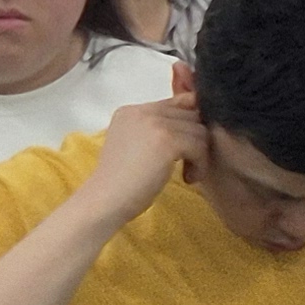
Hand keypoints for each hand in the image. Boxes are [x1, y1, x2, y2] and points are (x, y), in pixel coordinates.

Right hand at [87, 88, 210, 228]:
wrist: (104, 201)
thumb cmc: (122, 181)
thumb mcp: (136, 145)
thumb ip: (158, 129)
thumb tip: (195, 118)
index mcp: (131, 111)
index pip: (176, 103)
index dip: (187, 125)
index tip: (186, 148)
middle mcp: (141, 111)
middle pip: (191, 115)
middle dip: (195, 140)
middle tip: (187, 164)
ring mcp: (154, 123)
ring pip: (199, 130)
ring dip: (199, 155)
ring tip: (187, 173)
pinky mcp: (167, 140)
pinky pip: (200, 145)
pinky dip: (200, 164)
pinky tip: (188, 178)